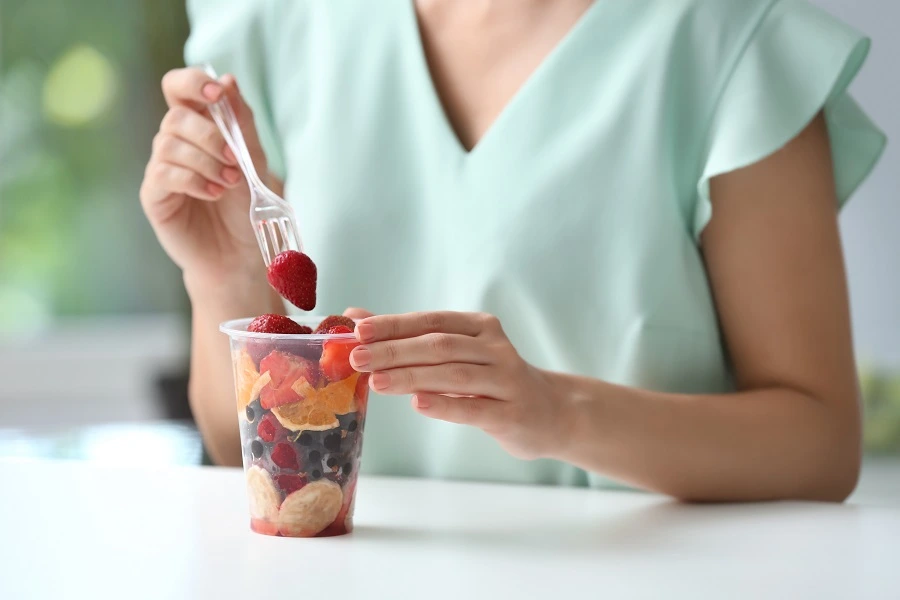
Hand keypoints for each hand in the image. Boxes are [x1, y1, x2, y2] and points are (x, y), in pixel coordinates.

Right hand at [140, 67, 279, 291]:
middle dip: (209, 134)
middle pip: (175, 116)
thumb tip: (227, 81)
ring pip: (168, 144)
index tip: (216, 94)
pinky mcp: (155, 196)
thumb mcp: (254, 161)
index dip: (192, 82)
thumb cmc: (247, 207)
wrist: (241, 254)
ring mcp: (162, 169)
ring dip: (205, 161)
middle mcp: (176, 144)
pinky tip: (213, 193)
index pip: (179, 88)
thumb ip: (241, 123)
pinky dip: (193, 179)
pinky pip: (163, 174)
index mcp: (199, 128)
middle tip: (235, 160)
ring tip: (229, 183)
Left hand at [348, 311, 570, 459]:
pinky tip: (418, 405)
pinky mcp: (511, 413)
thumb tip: (355, 318)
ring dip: (412, 377)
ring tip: (377, 381)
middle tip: (357, 357)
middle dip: (395, 351)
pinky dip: (445, 405)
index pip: (432, 321)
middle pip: (439, 345)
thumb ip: (410, 338)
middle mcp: (496, 348)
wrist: (551, 413)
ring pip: (454, 374)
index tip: (358, 331)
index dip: (394, 325)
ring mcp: (507, 380)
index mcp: (480, 327)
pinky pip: (475, 408)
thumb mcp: (457, 355)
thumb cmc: (492, 382)